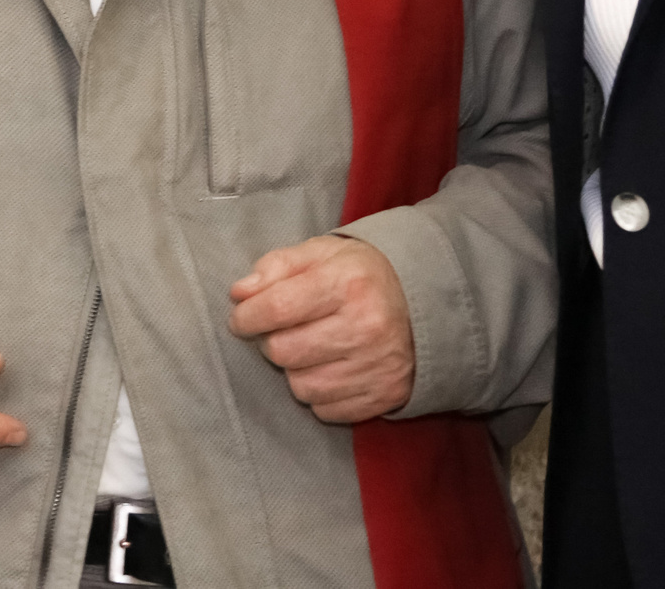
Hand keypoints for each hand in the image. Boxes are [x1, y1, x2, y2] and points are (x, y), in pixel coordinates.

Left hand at [226, 235, 415, 423]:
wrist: (425, 304)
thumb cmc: (361, 276)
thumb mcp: (321, 254)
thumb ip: (277, 267)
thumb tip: (239, 293)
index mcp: (348, 283)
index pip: (277, 307)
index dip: (247, 316)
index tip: (241, 318)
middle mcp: (366, 326)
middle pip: (284, 352)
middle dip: (272, 342)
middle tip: (283, 331)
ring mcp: (378, 365)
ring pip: (301, 386)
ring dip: (295, 370)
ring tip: (310, 349)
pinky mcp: (385, 395)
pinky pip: (326, 410)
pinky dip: (320, 394)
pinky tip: (330, 369)